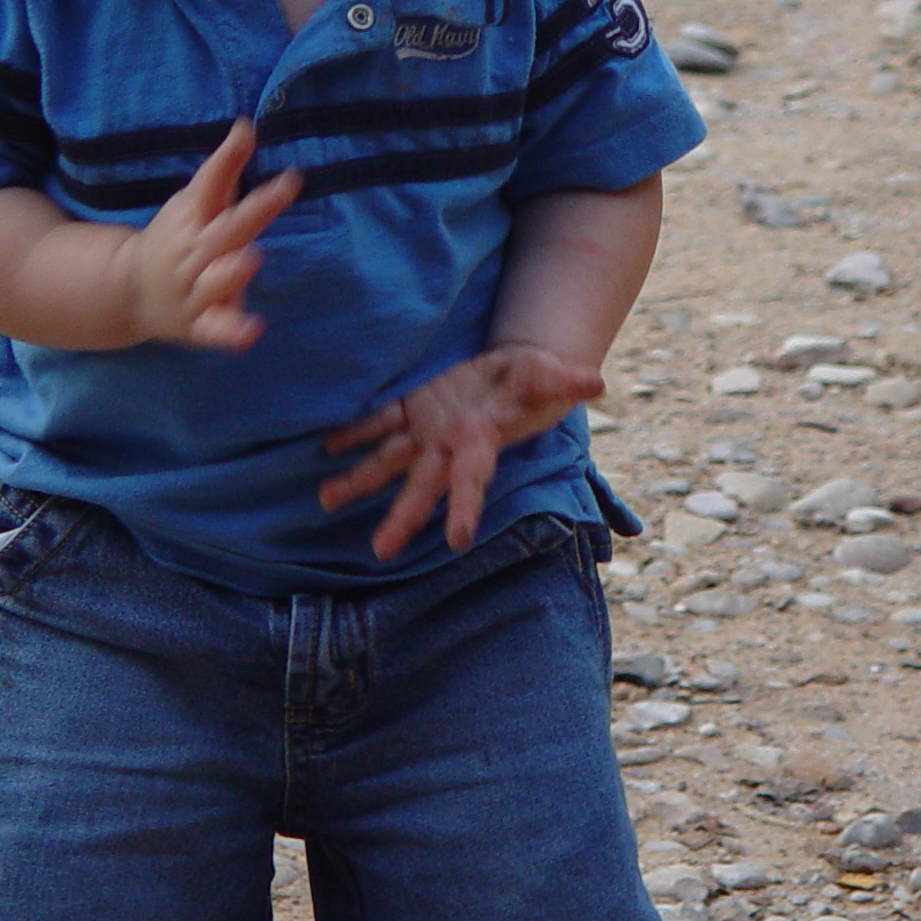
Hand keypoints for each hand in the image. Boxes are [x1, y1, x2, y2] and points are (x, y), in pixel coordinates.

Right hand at [115, 120, 298, 349]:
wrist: (128, 291)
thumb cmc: (176, 238)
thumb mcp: (195, 202)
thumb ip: (224, 167)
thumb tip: (248, 124)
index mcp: (193, 218)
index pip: (213, 185)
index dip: (234, 161)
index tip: (260, 141)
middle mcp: (193, 252)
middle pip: (225, 231)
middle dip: (253, 211)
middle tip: (281, 192)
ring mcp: (194, 289)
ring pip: (214, 282)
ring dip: (231, 272)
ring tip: (251, 259)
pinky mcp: (200, 324)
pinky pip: (215, 330)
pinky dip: (230, 333)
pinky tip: (251, 333)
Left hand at [320, 343, 603, 558]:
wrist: (513, 369)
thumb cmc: (537, 378)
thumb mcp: (551, 375)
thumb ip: (566, 380)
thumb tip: (596, 383)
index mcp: (481, 442)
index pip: (473, 480)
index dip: (465, 507)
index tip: (456, 541)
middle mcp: (449, 446)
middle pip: (423, 485)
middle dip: (402, 516)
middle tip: (381, 551)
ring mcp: (427, 431)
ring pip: (389, 459)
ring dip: (358, 479)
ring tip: (325, 499)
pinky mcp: (412, 408)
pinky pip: (379, 421)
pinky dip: (354, 432)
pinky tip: (328, 445)